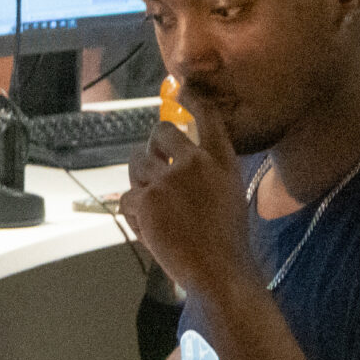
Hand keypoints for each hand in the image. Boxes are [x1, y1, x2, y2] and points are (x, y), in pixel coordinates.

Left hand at [119, 88, 254, 293]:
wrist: (219, 272)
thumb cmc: (228, 243)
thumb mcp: (231, 195)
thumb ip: (209, 172)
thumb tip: (178, 160)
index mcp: (222, 161)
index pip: (208, 117)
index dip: (193, 99)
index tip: (183, 87)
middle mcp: (195, 163)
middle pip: (161, 132)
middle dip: (152, 148)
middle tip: (154, 170)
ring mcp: (169, 179)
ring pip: (137, 163)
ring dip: (140, 182)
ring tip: (155, 208)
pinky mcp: (147, 199)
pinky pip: (128, 198)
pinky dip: (135, 216)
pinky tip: (151, 231)